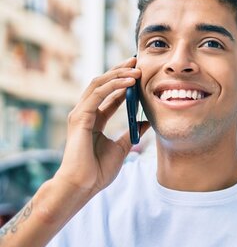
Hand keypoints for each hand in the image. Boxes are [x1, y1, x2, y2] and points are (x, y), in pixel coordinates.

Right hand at [54, 57, 148, 196]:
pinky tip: (129, 82)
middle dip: (120, 70)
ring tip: (136, 68)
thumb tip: (147, 122)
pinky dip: (113, 86)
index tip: (141, 73)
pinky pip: (97, 95)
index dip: (125, 82)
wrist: (83, 186)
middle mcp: (86, 113)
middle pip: (103, 84)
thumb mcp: (122, 147)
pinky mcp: (79, 117)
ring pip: (99, 85)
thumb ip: (132, 132)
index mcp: (95, 119)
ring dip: (118, 74)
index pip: (110, 94)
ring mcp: (80, 114)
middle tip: (137, 60)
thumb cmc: (98, 171)